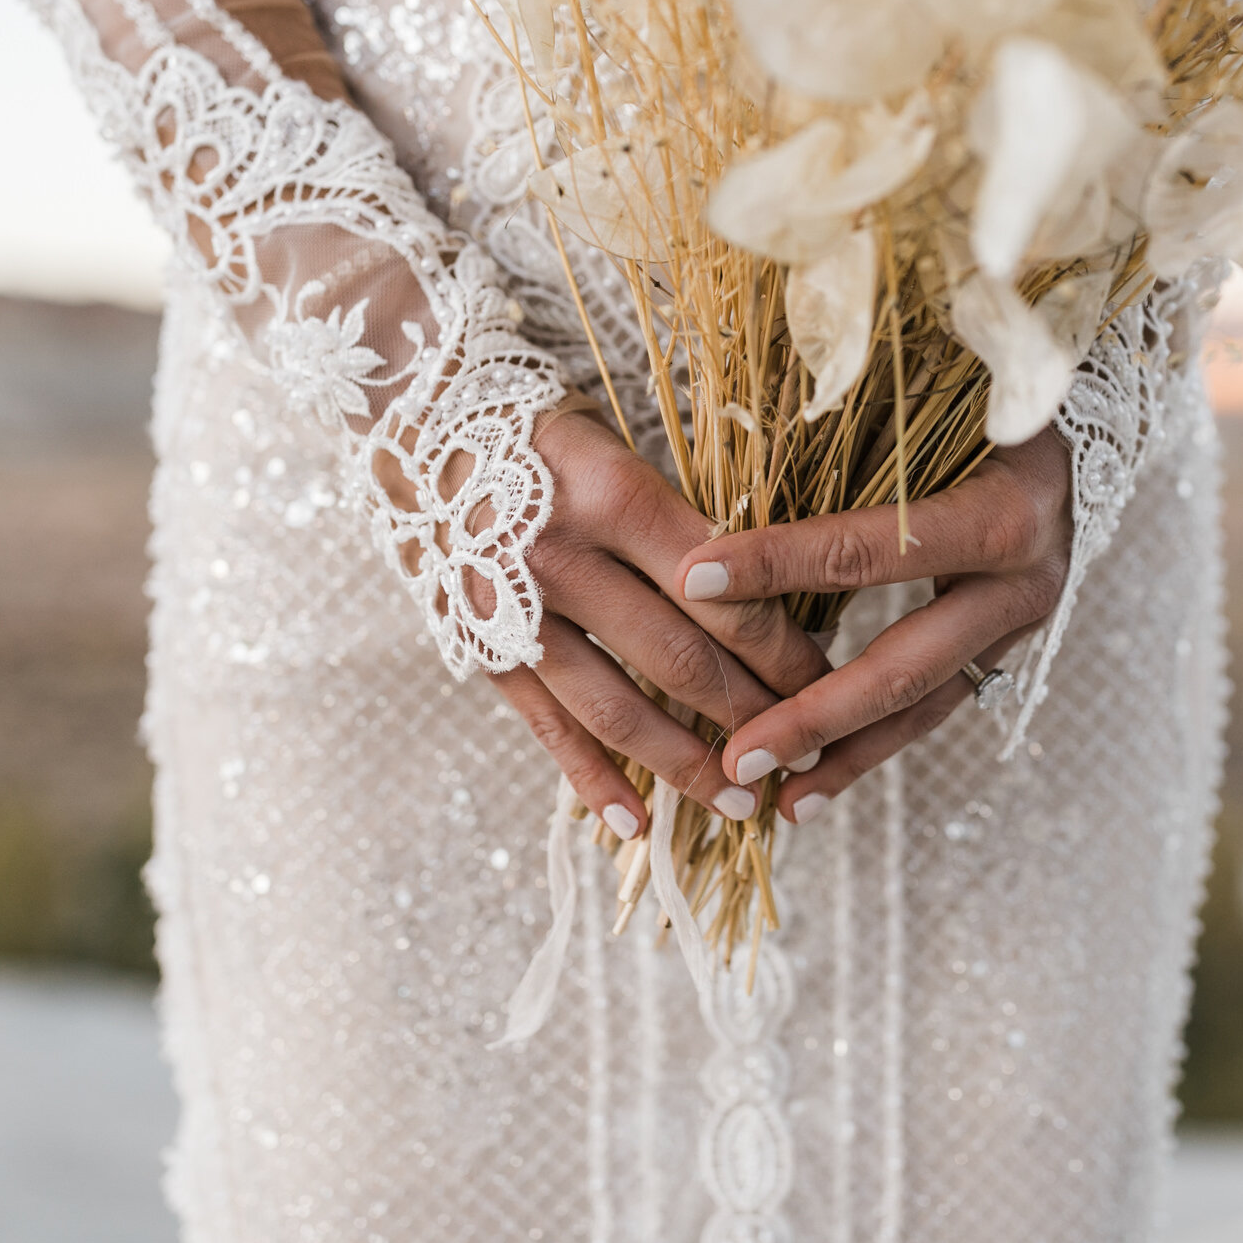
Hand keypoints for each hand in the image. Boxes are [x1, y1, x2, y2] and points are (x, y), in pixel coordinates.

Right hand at [486, 408, 831, 838]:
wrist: (414, 419)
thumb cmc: (540, 429)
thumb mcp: (619, 449)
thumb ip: (681, 523)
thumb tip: (763, 604)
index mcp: (614, 497)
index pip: (721, 592)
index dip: (782, 648)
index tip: (828, 681)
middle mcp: (562, 559)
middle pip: (680, 658)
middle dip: (753, 714)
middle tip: (803, 753)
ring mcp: (514, 613)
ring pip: (617, 708)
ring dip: (685, 764)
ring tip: (739, 801)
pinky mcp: (480, 648)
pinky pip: (547, 726)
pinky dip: (593, 780)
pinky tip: (636, 823)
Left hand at [672, 428, 1072, 821]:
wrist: (1090, 425)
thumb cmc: (1005, 388)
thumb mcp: (957, 389)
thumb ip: (872, 410)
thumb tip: (757, 424)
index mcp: (1005, 514)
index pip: (872, 548)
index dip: (781, 562)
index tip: (694, 575)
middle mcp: (1021, 583)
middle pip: (903, 666)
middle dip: (813, 716)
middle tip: (734, 755)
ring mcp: (1018, 623)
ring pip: (922, 705)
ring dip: (844, 756)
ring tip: (773, 798)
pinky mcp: (1003, 643)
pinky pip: (933, 702)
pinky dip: (872, 741)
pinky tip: (814, 778)